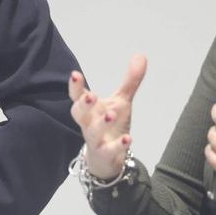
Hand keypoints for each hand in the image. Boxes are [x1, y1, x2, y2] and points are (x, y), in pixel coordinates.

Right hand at [67, 55, 146, 179]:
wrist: (106, 159)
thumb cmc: (110, 126)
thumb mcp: (121, 101)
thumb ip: (130, 81)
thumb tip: (140, 55)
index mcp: (89, 109)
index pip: (77, 96)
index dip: (75, 87)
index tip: (75, 75)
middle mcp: (88, 123)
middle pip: (79, 114)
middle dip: (83, 105)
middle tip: (90, 96)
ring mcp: (95, 140)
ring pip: (92, 132)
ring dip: (101, 124)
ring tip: (111, 115)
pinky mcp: (105, 154)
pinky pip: (109, 150)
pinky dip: (117, 145)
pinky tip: (127, 139)